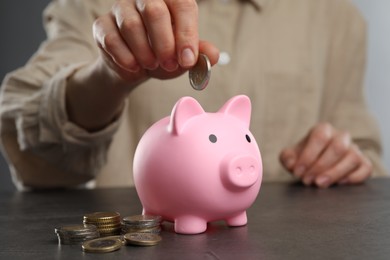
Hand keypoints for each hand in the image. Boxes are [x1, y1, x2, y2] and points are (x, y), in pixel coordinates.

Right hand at [92, 0, 218, 83]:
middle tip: (169, 65)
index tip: (187, 60)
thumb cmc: (163, 56)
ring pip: (130, 25)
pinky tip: (134, 67)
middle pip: (154, 10)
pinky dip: (125, 58)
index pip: (182, 5)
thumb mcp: (183, 57)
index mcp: (171, 1)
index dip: (186, 34)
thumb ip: (199, 55)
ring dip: (144, 52)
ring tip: (151, 66)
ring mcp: (121, 9)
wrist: (134, 67)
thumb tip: (213, 56)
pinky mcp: (102, 25)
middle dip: (164, 44)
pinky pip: (111, 38)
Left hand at [279, 123, 372, 187]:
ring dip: (335, 173)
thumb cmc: (304, 157)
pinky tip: (339, 184)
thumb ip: (287, 158)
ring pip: (352, 157)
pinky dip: (354, 177)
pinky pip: (366, 168)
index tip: (297, 172)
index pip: (319, 137)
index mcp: (323, 129)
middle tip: (307, 180)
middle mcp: (341, 136)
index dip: (308, 155)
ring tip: (319, 184)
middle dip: (321, 166)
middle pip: (337, 147)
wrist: (318, 163)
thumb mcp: (291, 156)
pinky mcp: (363, 163)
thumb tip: (292, 164)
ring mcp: (354, 149)